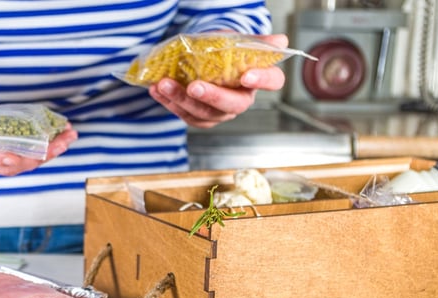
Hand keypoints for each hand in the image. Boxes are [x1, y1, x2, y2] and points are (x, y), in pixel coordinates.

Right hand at [0, 74, 77, 175]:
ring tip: (67, 139)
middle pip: (10, 164)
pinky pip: (30, 155)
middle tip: (57, 144)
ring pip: (24, 163)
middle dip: (36, 156)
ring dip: (48, 154)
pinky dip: (48, 148)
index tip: (14, 156)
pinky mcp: (11, 152)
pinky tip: (63, 137)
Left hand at [148, 34, 287, 128]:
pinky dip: (169, 103)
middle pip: (232, 104)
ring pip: (204, 114)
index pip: (272, 82)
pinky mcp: (200, 118)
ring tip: (164, 84)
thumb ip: (256, 43)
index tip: (248, 77)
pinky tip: (157, 90)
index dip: (262, 80)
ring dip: (181, 100)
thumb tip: (280, 40)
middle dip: (212, 97)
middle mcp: (241, 100)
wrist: (203, 58)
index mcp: (257, 79)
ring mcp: (220, 112)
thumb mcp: (238, 41)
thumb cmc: (224, 50)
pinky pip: (186, 115)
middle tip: (194, 86)